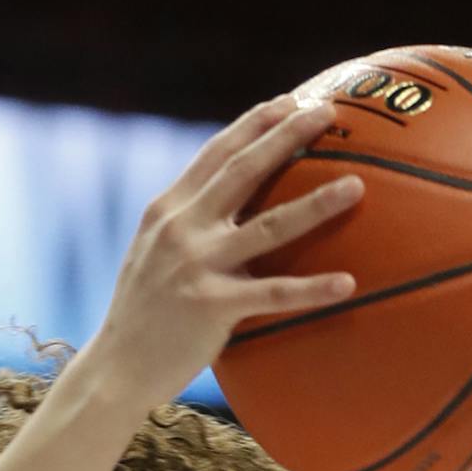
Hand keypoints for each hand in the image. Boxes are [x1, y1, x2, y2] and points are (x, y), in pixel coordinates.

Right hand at [91, 94, 360, 403]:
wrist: (114, 369)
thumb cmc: (140, 316)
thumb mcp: (150, 253)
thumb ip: (183, 223)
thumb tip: (225, 201)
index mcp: (167, 211)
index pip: (216, 154)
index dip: (255, 123)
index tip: (290, 101)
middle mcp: (182, 229)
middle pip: (244, 171)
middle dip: (288, 136)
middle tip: (328, 113)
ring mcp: (198, 267)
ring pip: (268, 225)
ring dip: (316, 203)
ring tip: (357, 186)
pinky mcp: (212, 307)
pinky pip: (273, 294)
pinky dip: (312, 290)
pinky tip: (347, 284)